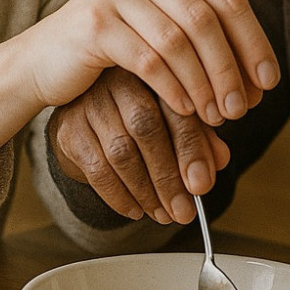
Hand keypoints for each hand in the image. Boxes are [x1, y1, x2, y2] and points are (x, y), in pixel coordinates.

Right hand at [0, 0, 277, 162]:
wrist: (46, 59)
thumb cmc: (119, 48)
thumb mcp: (168, 32)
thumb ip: (211, 42)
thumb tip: (263, 81)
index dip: (254, 43)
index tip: (268, 84)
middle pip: (206, 19)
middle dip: (230, 70)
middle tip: (240, 110)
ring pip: (178, 41)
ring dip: (204, 85)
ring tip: (217, 118)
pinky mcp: (94, 21)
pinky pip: (148, 60)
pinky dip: (174, 90)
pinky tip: (186, 112)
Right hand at [49, 67, 228, 223]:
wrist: (86, 118)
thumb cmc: (139, 119)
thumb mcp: (174, 122)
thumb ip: (199, 138)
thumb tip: (220, 161)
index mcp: (154, 74)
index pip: (176, 109)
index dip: (192, 149)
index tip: (202, 185)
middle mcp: (119, 81)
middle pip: (146, 128)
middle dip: (168, 176)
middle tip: (184, 211)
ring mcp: (90, 104)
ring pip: (120, 152)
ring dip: (146, 191)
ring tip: (164, 215)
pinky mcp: (69, 129)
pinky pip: (95, 168)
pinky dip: (118, 195)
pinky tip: (136, 210)